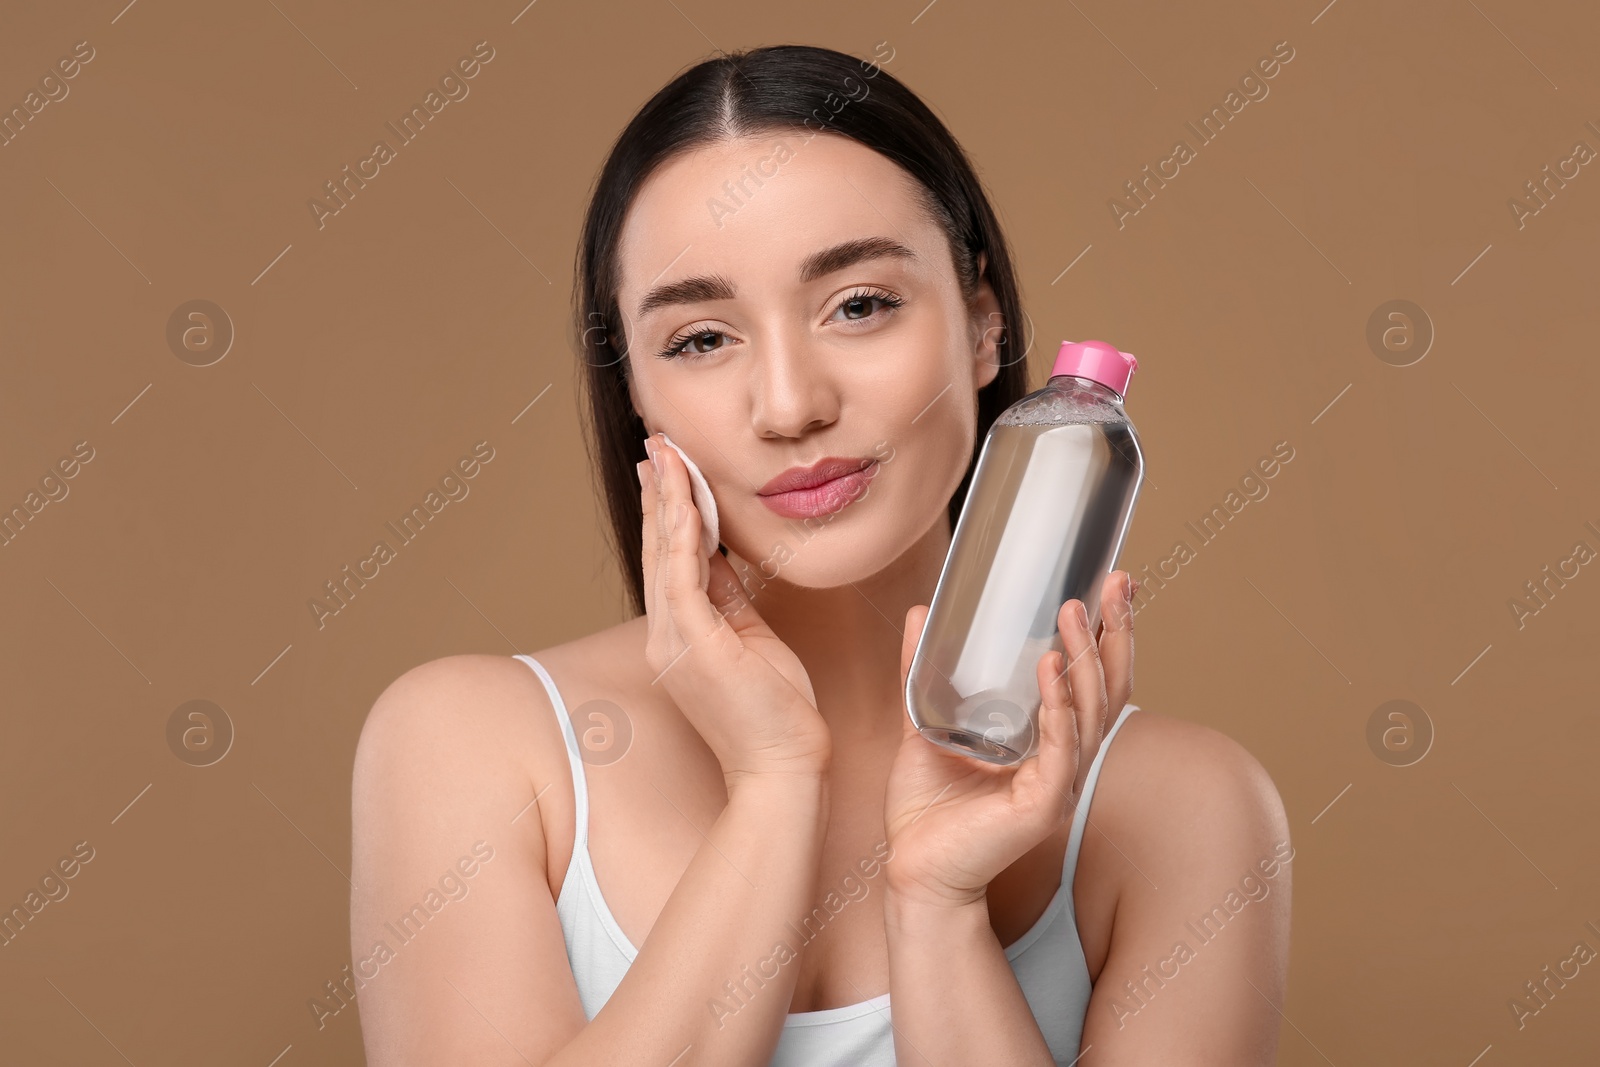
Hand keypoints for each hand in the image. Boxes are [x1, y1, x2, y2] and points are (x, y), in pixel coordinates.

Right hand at [639, 432, 831, 783]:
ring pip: (663, 555)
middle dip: (657, 493)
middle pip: (656, 550)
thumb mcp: (753, 640)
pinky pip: (681, 578)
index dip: (666, 511)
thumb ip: (731, 598)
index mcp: (680, 635)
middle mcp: (666, 636)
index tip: (667, 469)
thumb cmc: (776, 713)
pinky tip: (683, 500)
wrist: (784, 767)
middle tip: (657, 445)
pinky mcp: (694, 646)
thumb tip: (722, 555)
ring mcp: (673, 642)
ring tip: (665, 455)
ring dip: (665, 500)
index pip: (669, 560)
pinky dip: (679, 535)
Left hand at [881, 571, 1136, 906]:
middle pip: (1108, 691)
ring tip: (1073, 613)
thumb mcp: (926, 722)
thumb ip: (924, 671)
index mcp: (1049, 743)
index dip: (1108, 635)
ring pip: (1089, 714)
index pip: (1093, 682)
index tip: (1112, 585)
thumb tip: (921, 611)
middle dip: (1115, 634)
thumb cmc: (926, 809)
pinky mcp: (1040, 806)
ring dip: (1083, 660)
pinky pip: (1059, 749)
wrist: (912, 868)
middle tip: (1116, 583)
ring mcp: (1058, 785)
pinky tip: (1051, 670)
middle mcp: (1064, 761)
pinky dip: (1058, 707)